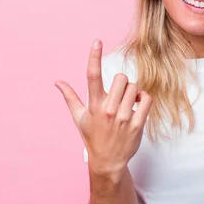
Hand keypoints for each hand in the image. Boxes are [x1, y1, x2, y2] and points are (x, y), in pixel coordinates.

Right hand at [55, 40, 152, 175]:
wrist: (108, 161)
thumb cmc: (93, 137)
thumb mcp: (80, 118)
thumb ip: (70, 97)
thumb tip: (58, 82)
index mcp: (94, 105)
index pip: (92, 76)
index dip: (94, 57)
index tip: (97, 41)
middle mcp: (108, 110)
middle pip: (121, 78)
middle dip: (122, 83)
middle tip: (120, 95)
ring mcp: (124, 118)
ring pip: (135, 88)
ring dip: (133, 92)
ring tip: (128, 103)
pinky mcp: (137, 124)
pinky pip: (146, 99)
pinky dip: (144, 98)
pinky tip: (139, 104)